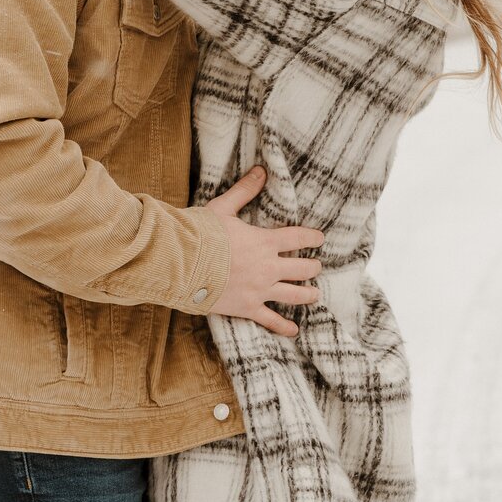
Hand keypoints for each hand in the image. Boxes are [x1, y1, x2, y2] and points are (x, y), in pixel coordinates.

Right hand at [206, 166, 323, 337]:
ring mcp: (259, 290)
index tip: (320, 238)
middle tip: (316, 266)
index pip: (298, 239)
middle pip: (303, 269)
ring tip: (315, 294)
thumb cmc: (201, 233)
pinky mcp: (247, 308)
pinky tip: (293, 331)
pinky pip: (270, 320)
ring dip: (308, 294)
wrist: (181, 262)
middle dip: (313, 267)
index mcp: (265, 242)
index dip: (312, 238)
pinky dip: (283, 327)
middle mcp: (268, 268)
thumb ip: (245, 190)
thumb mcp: (223, 207)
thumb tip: (261, 169)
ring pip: (294, 295)